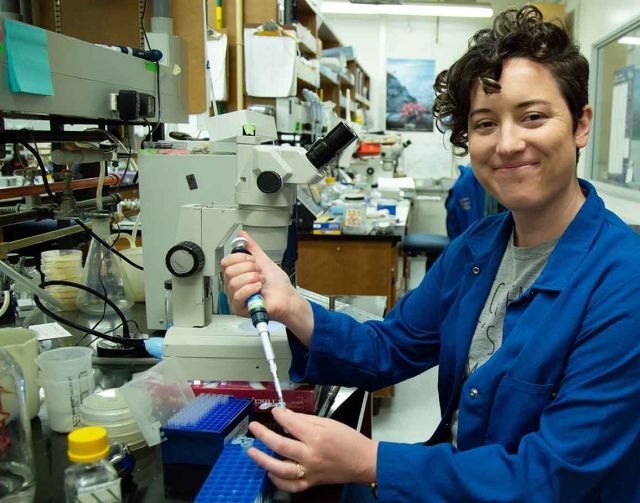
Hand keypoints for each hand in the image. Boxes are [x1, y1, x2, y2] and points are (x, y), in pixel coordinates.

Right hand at [220, 231, 297, 322]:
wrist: (287, 298)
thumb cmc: (277, 284)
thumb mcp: (264, 261)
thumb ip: (252, 248)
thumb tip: (242, 235)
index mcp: (237, 274)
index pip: (225, 262)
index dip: (239, 259)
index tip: (252, 261)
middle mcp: (233, 286)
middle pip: (229, 272)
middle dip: (248, 269)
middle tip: (259, 273)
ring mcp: (235, 298)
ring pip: (233, 283)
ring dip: (251, 279)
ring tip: (260, 282)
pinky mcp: (239, 309)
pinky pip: (237, 296)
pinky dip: (250, 289)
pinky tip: (258, 289)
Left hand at [247, 407, 377, 492]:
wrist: (364, 462)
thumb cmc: (349, 440)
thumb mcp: (329, 423)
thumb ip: (306, 420)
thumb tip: (288, 416)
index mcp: (317, 437)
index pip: (291, 424)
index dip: (280, 416)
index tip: (273, 411)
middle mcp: (311, 455)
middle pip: (280, 445)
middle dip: (264, 435)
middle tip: (253, 427)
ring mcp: (311, 471)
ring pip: (281, 469)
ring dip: (263, 460)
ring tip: (252, 452)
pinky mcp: (312, 482)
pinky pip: (292, 485)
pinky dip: (278, 481)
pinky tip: (270, 472)